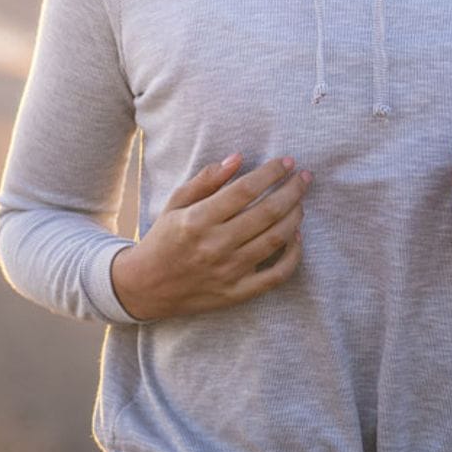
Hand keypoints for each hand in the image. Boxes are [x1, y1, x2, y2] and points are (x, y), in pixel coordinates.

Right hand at [111, 154, 308, 320]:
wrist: (146, 287)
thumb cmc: (163, 239)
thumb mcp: (175, 203)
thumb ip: (206, 180)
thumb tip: (238, 158)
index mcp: (198, 220)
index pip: (245, 190)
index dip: (270, 173)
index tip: (287, 161)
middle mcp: (216, 245)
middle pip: (267, 213)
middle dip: (292, 190)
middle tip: (305, 177)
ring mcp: (229, 272)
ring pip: (275, 240)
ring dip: (294, 217)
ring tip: (300, 201)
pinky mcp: (237, 293)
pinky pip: (276, 275)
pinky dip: (293, 256)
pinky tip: (296, 237)